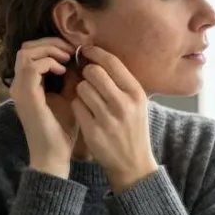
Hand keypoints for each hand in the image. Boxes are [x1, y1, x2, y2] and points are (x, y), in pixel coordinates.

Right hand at [10, 38, 80, 178]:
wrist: (54, 154)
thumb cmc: (62, 129)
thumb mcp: (70, 97)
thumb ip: (70, 77)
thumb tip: (80, 57)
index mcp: (27, 84)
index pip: (31, 51)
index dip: (51, 45)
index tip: (72, 50)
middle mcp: (19, 84)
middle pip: (26, 47)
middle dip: (50, 43)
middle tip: (70, 50)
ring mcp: (19, 89)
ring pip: (26, 53)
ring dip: (49, 50)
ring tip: (67, 58)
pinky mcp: (26, 96)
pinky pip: (31, 67)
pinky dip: (48, 63)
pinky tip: (63, 70)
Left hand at [72, 46, 158, 191]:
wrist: (133, 163)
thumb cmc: (133, 128)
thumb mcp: (137, 104)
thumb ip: (121, 82)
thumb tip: (99, 58)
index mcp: (136, 93)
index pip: (112, 62)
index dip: (95, 53)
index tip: (86, 51)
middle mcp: (124, 104)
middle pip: (94, 72)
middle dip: (86, 73)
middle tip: (87, 78)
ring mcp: (108, 119)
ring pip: (82, 88)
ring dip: (81, 90)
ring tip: (88, 99)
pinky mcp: (93, 131)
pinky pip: (76, 106)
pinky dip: (78, 106)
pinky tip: (85, 112)